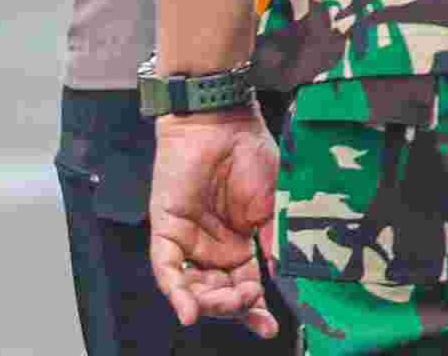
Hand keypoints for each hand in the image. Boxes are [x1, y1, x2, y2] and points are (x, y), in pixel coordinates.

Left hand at [147, 107, 281, 339]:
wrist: (224, 121)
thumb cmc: (252, 153)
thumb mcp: (274, 202)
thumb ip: (274, 239)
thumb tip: (281, 276)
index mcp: (242, 243)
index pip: (245, 287)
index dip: (254, 310)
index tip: (270, 328)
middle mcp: (214, 248)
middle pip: (219, 293)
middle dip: (234, 306)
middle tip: (250, 301)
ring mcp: (189, 242)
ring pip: (193, 288)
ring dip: (209, 303)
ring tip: (228, 303)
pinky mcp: (166, 231)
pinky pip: (168, 270)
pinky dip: (177, 292)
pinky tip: (190, 311)